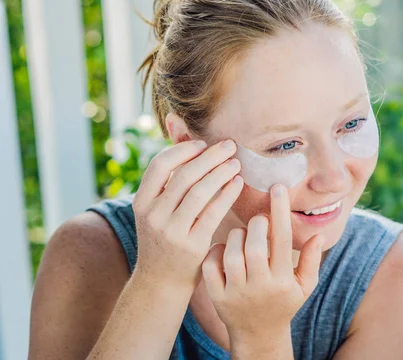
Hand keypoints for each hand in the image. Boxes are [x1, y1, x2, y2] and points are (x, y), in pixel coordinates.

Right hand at [131, 139, 243, 293]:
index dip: (182, 150)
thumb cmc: (164, 238)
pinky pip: (213, 212)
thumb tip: (187, 145)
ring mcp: (171, 232)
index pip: (159, 165)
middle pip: (184, 176)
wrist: (161, 281)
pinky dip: (227, 193)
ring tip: (236, 162)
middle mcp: (153, 216)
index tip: (202, 144)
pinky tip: (238, 183)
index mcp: (141, 202)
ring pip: (199, 192)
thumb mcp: (155, 212)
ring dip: (221, 172)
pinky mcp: (192, 245)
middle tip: (229, 145)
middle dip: (210, 156)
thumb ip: (167, 185)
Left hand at [201, 184, 324, 339]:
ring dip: (236, 236)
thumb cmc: (283, 303)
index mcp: (283, 280)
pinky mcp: (216, 296)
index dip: (280, 211)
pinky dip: (215, 251)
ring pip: (232, 255)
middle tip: (259, 220)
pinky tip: (224, 249)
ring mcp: (236, 293)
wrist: (257, 335)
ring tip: (243, 235)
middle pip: (255, 247)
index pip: (283, 241)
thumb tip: (320, 233)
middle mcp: (259, 287)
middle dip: (256, 225)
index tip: (278, 187)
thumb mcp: (304, 286)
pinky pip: (211, 266)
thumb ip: (312, 260)